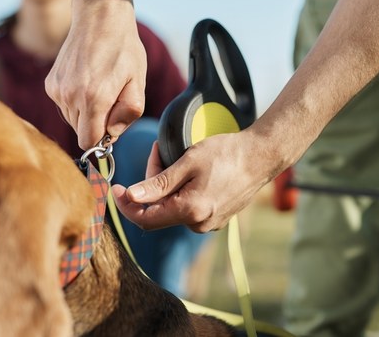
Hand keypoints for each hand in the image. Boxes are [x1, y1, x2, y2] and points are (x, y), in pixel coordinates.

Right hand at [45, 0, 146, 149]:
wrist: (99, 18)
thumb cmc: (124, 50)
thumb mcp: (138, 82)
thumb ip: (128, 114)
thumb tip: (111, 134)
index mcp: (94, 99)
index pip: (88, 142)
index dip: (101, 140)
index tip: (110, 127)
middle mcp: (70, 96)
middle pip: (80, 132)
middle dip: (96, 124)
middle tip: (110, 100)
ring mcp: (57, 89)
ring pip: (71, 120)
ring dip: (85, 112)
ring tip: (98, 87)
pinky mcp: (50, 84)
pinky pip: (64, 106)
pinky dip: (75, 101)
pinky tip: (86, 81)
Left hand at [111, 130, 277, 231]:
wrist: (262, 156)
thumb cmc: (227, 154)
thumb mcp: (188, 162)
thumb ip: (158, 183)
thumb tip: (132, 196)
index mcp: (190, 211)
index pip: (145, 218)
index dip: (126, 205)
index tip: (115, 189)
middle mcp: (199, 223)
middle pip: (157, 211)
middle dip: (148, 186)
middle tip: (156, 154)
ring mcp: (209, 222)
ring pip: (171, 208)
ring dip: (163, 186)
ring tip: (170, 157)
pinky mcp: (215, 217)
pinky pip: (186, 207)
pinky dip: (178, 190)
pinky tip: (185, 170)